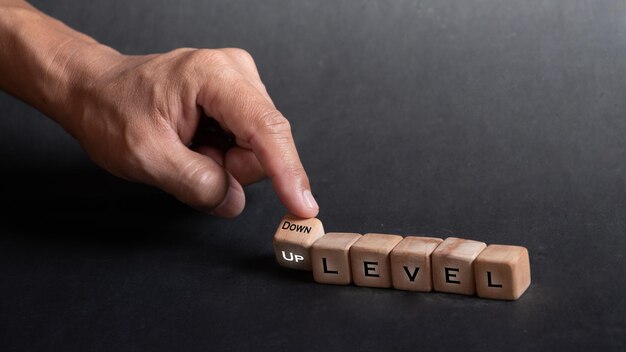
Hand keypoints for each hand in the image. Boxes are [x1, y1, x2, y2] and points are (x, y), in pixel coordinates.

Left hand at [65, 48, 318, 217]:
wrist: (95, 91)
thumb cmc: (112, 110)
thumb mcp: (145, 156)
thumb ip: (195, 183)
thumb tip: (233, 201)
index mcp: (212, 76)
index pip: (266, 129)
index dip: (288, 172)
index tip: (303, 207)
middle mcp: (234, 73)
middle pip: (265, 143)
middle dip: (233, 167)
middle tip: (192, 160)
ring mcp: (239, 85)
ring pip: (259, 148)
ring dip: (226, 162)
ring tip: (189, 149)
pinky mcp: (237, 100)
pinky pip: (248, 144)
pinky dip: (224, 156)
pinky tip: (197, 145)